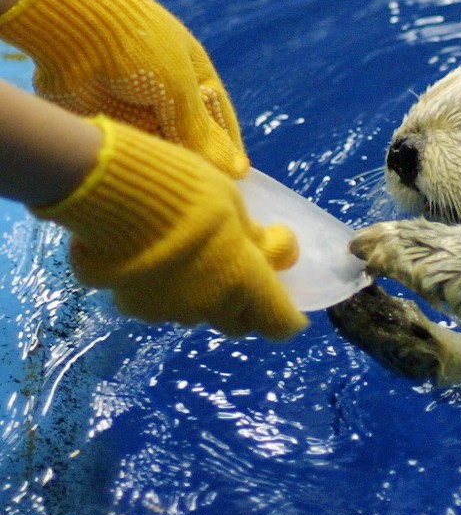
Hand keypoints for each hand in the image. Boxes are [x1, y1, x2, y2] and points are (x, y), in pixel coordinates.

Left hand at [0, 0, 246, 177]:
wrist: (73, 33)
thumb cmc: (137, 48)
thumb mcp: (181, 89)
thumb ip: (204, 133)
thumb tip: (236, 171)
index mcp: (192, 73)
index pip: (218, 116)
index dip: (228, 146)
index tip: (237, 177)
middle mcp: (166, 91)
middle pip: (190, 135)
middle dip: (199, 160)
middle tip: (209, 189)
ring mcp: (136, 106)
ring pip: (163, 145)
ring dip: (171, 162)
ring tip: (180, 185)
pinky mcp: (110, 120)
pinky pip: (135, 148)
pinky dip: (144, 161)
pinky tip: (153, 176)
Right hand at [34, 116, 307, 339]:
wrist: (112, 193)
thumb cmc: (185, 190)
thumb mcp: (232, 203)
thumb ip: (251, 236)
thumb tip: (269, 249)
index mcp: (245, 283)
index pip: (279, 323)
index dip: (289, 318)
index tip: (294, 309)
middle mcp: (210, 307)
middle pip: (239, 323)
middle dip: (247, 306)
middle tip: (244, 274)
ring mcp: (168, 311)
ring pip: (197, 314)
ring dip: (204, 296)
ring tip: (194, 260)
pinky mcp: (132, 306)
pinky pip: (160, 306)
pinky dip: (166, 290)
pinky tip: (156, 261)